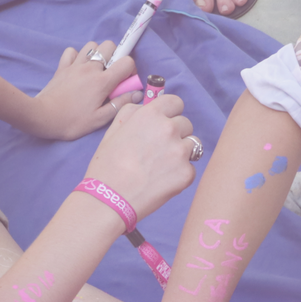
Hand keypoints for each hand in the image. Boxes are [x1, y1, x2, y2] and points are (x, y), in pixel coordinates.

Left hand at [28, 39, 139, 140]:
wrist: (43, 117)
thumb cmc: (73, 121)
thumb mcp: (100, 119)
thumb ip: (120, 104)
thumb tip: (137, 94)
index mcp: (102, 81)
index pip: (126, 62)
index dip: (130, 70)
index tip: (125, 82)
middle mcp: (90, 68)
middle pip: (109, 46)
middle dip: (115, 56)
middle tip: (110, 74)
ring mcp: (75, 65)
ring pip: (92, 46)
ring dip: (97, 54)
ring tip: (95, 70)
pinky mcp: (62, 66)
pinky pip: (72, 52)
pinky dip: (77, 56)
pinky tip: (78, 69)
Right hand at [82, 88, 194, 216]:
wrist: (110, 199)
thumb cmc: (107, 165)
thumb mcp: (114, 130)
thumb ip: (132, 112)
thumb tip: (147, 108)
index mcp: (151, 115)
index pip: (176, 102)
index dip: (170, 113)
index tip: (165, 122)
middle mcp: (169, 129)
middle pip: (186, 124)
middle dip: (176, 134)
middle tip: (159, 150)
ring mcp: (180, 152)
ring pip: (192, 145)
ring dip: (181, 152)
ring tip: (161, 166)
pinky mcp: (187, 173)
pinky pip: (190, 168)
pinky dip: (180, 174)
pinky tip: (162, 181)